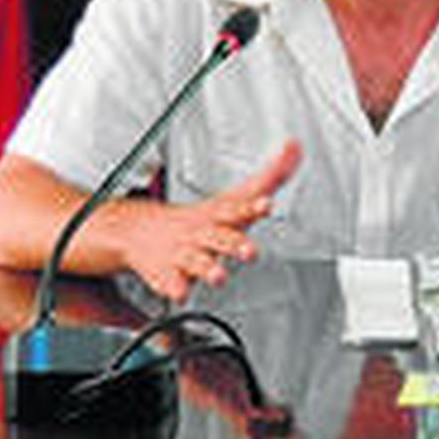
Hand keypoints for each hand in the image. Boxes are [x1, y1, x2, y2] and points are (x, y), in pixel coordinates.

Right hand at [114, 140, 302, 303]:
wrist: (143, 230)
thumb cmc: (204, 217)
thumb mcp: (237, 196)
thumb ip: (272, 176)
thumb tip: (296, 146)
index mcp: (221, 214)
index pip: (239, 208)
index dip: (254, 206)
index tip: (267, 204)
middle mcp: (203, 232)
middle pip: (221, 237)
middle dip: (236, 245)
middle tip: (250, 252)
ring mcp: (184, 252)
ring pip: (197, 261)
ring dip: (208, 269)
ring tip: (218, 276)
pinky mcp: (167, 273)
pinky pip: (170, 282)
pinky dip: (174, 288)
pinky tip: (180, 292)